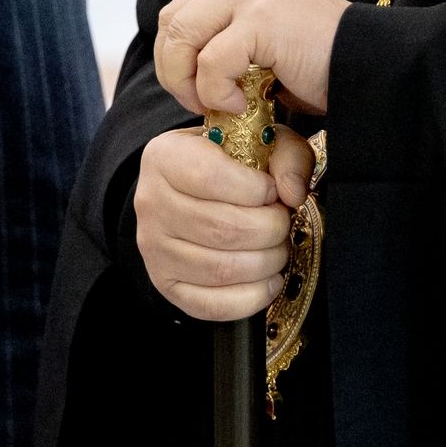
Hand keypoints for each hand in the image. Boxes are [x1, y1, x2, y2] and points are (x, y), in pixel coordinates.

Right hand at [133, 123, 317, 320]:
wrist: (191, 189)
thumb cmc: (230, 163)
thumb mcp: (259, 141)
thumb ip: (286, 157)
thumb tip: (294, 193)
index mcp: (165, 158)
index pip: (210, 177)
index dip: (255, 189)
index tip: (273, 192)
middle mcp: (151, 203)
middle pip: (221, 229)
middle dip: (269, 230)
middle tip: (282, 222)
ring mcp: (154, 248)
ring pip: (220, 270)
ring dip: (266, 263)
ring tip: (278, 247)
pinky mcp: (165, 284)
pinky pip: (210, 305)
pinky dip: (251, 298)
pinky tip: (270, 280)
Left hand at [154, 0, 350, 116]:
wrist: (382, 68)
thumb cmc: (332, 72)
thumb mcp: (273, 53)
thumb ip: (236, 50)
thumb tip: (193, 78)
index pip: (182, 11)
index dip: (176, 56)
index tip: (196, 93)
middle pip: (173, 19)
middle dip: (173, 69)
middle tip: (199, 104)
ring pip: (183, 34)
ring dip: (188, 80)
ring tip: (218, 105)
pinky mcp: (264, 17)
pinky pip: (212, 59)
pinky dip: (216, 90)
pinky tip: (243, 105)